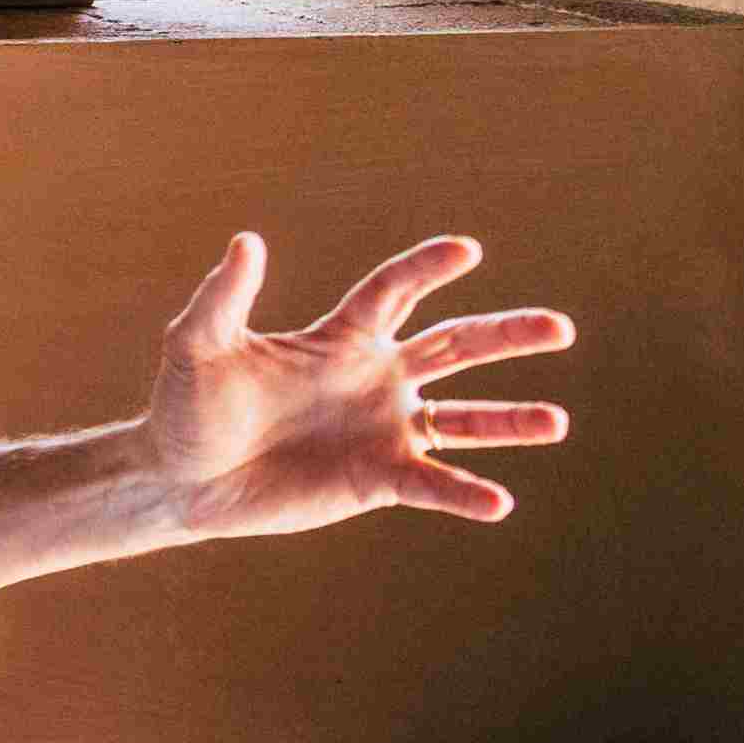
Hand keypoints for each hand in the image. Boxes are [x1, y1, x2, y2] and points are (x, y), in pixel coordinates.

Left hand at [143, 232, 573, 539]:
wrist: (183, 478)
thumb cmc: (187, 404)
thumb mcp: (198, 344)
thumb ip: (225, 296)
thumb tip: (247, 240)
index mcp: (339, 337)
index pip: (394, 292)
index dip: (427, 269)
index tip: (466, 250)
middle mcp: (375, 376)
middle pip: (455, 346)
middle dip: (507, 336)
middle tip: (560, 328)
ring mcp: (382, 428)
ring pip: (463, 419)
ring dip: (510, 420)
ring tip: (556, 421)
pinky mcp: (377, 478)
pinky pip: (434, 484)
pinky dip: (465, 494)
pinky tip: (498, 502)